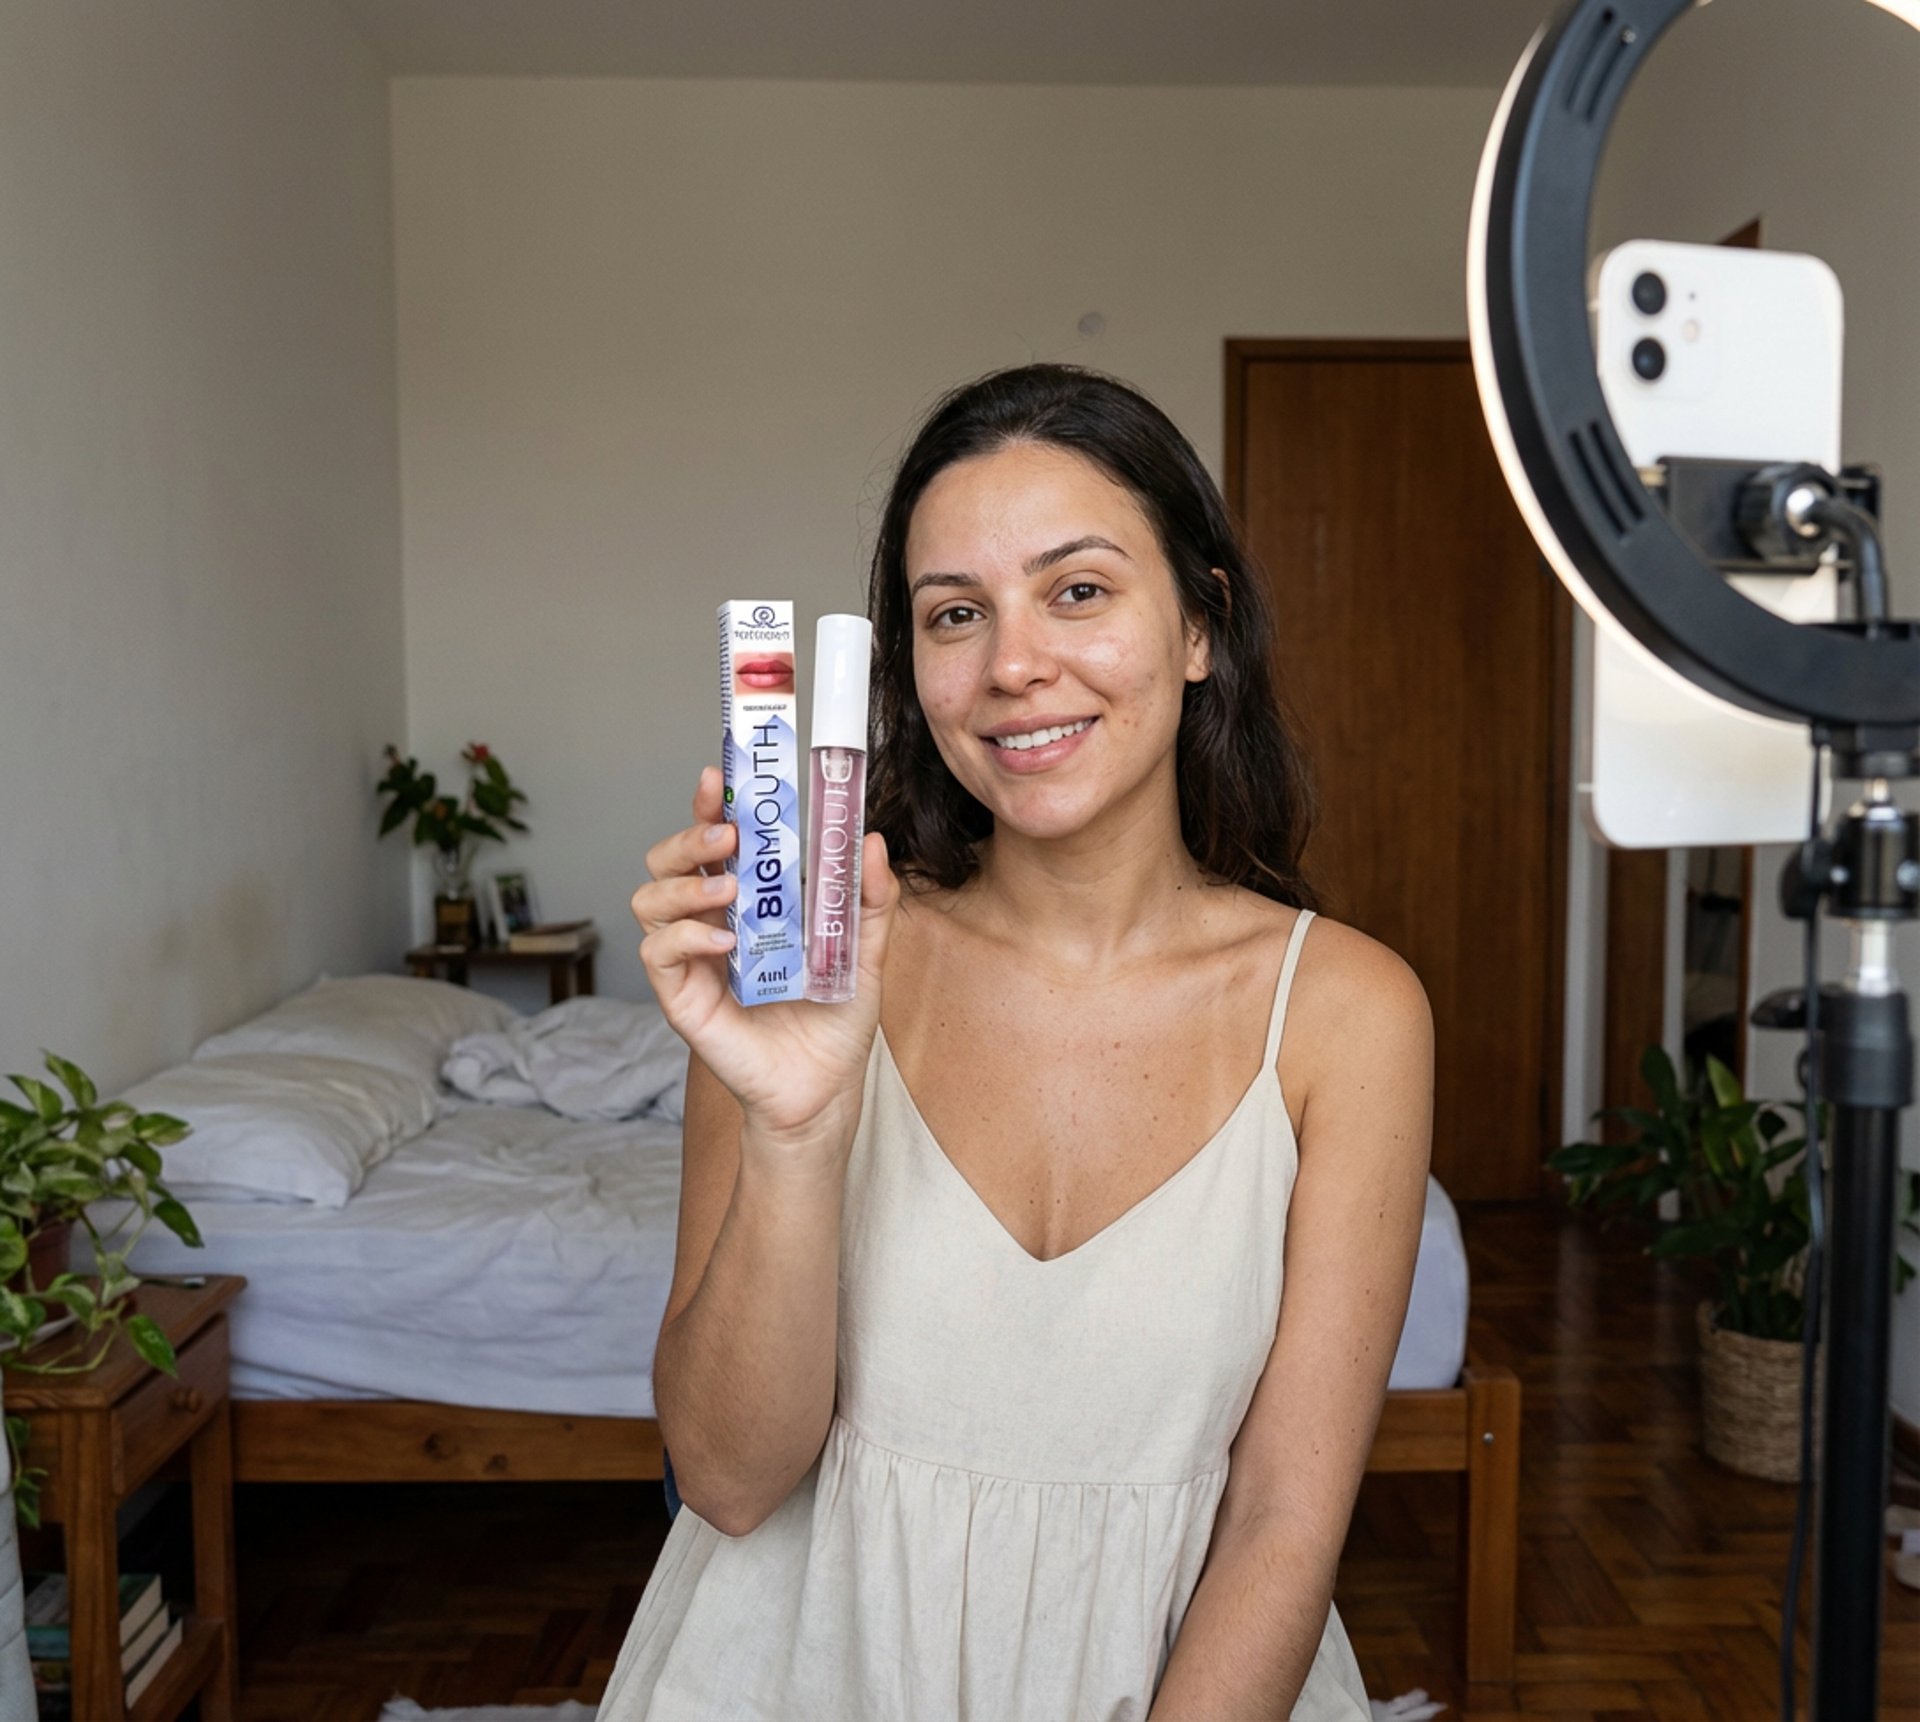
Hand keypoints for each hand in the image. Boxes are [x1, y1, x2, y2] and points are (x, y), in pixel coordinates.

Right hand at [633, 766, 899, 1147]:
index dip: (709, 804)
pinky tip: (724, 943)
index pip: (716, 841)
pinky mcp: (681, 996)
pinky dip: (686, 937)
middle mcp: (712, 921)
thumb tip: (871, 840)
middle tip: (726, 833)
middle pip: (669, 858)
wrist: (826, 1087)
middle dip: (689, 835)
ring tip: (729, 891)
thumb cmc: (836, 1018)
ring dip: (685, 883)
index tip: (720, 775)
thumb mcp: (866, 949)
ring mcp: (691, 958)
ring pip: (650, 898)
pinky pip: (658, 953)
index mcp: (750, 900)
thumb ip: (870, 897)